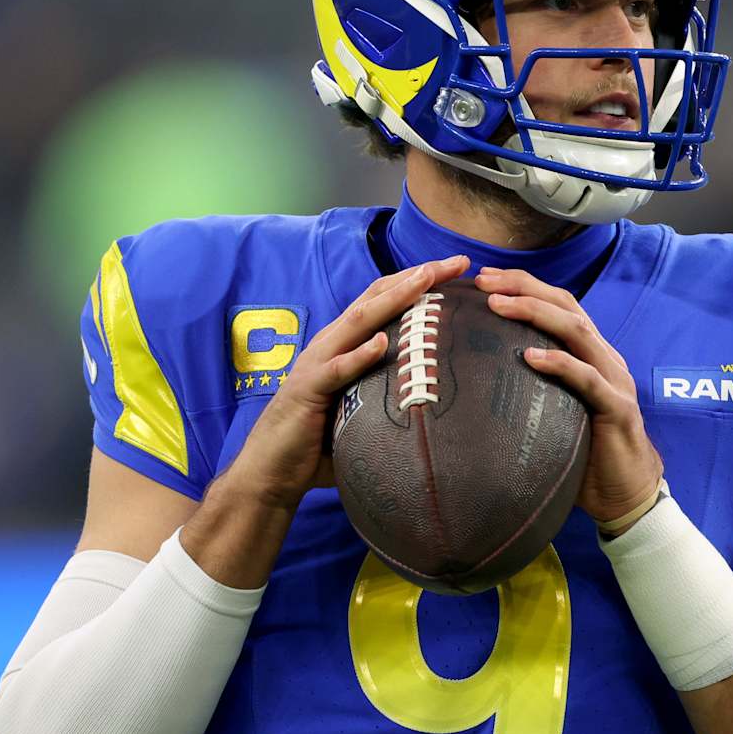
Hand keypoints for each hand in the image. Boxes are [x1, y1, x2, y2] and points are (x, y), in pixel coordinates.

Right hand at [224, 256, 469, 510]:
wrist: (272, 471)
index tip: (460, 269)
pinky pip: (337, 369)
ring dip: (394, 299)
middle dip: (418, 276)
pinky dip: (359, 354)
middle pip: (377, 298)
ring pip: (359, 321)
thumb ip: (390, 393)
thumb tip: (439, 398)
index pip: (385, 301)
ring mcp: (318, 363)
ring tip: (425, 280)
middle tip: (458, 262)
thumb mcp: (363, 408)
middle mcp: (332, 344)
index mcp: (346, 344)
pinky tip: (381, 343)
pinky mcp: (308, 390)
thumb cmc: (320, 443)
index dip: (420, 281)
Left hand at [476, 267, 663, 528]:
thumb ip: (532, 388)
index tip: (483, 278)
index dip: (524, 286)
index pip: (559, 305)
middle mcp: (605, 358)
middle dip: (524, 287)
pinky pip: (587, 379)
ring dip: (535, 312)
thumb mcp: (555, 411)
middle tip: (484, 281)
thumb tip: (477, 378)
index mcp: (591, 354)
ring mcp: (614, 380)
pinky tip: (530, 357)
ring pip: (576, 332)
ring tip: (498, 305)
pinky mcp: (617, 408)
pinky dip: (559, 363)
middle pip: (566, 306)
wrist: (627, 494)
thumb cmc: (585, 453)